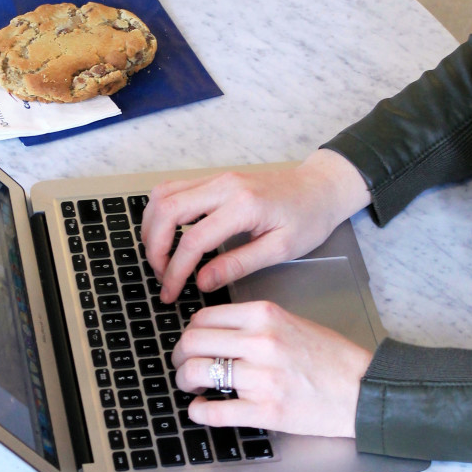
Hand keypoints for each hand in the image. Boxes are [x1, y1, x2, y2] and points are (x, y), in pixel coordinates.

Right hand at [141, 150, 370, 303]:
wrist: (319, 188)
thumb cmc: (307, 218)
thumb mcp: (280, 250)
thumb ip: (237, 265)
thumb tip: (202, 282)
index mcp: (244, 205)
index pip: (193, 240)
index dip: (175, 271)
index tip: (171, 293)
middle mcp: (224, 186)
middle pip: (166, 211)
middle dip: (155, 249)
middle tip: (162, 277)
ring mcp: (215, 178)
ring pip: (161, 196)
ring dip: (151, 229)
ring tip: (161, 259)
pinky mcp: (211, 179)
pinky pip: (171, 190)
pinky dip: (159, 214)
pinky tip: (166, 237)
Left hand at [171, 302, 372, 437]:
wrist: (363, 390)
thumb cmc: (331, 359)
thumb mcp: (292, 323)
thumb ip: (253, 325)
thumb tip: (213, 333)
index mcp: (265, 316)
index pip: (203, 317)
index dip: (189, 333)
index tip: (191, 343)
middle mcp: (260, 342)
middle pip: (192, 342)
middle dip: (179, 357)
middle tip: (183, 366)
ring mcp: (261, 377)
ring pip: (195, 373)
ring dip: (184, 382)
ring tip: (193, 387)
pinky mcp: (265, 410)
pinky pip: (213, 410)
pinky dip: (198, 411)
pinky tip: (201, 409)